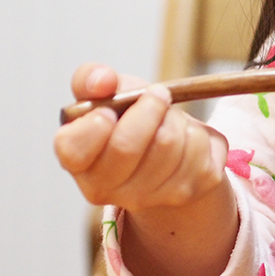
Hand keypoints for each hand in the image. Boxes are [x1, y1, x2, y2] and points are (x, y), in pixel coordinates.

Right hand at [55, 64, 237, 275]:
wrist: (169, 149)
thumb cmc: (130, 118)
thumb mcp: (108, 93)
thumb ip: (93, 79)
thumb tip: (103, 81)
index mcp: (77, 160)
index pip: (74, 148)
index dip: (95, 124)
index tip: (110, 110)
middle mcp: (105, 187)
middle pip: (127, 146)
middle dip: (149, 109)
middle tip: (158, 94)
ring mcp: (146, 196)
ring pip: (169, 144)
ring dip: (176, 119)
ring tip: (171, 119)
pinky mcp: (187, 192)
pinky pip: (200, 151)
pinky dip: (200, 132)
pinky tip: (188, 138)